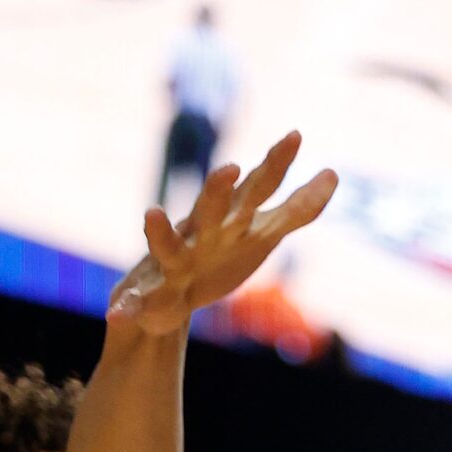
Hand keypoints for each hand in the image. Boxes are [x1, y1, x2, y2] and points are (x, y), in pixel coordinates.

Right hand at [107, 130, 337, 336]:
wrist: (165, 296)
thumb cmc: (217, 256)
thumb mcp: (260, 234)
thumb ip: (296, 208)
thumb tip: (334, 174)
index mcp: (226, 220)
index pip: (255, 189)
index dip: (275, 165)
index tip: (296, 136)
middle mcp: (198, 234)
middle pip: (211, 210)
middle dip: (218, 191)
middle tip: (231, 169)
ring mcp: (171, 262)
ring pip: (166, 246)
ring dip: (159, 232)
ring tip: (152, 215)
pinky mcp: (150, 295)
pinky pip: (137, 302)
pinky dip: (127, 307)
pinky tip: (117, 314)